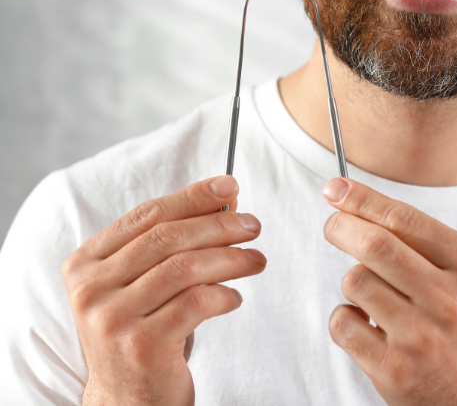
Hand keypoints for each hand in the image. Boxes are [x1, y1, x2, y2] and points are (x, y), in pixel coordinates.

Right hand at [61, 176, 265, 405]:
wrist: (128, 400)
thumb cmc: (142, 332)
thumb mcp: (145, 284)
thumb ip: (173, 244)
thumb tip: (225, 201)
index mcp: (85, 264)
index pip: (147, 215)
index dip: (192, 197)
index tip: (229, 186)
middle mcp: (91, 289)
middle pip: (168, 238)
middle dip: (219, 225)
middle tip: (252, 225)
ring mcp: (113, 318)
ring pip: (185, 267)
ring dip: (230, 258)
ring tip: (255, 259)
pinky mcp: (141, 345)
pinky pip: (197, 302)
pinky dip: (224, 294)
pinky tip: (234, 297)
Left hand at [322, 178, 456, 405]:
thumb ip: (426, 244)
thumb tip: (360, 208)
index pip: (405, 219)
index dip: (363, 200)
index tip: (336, 190)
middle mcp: (450, 300)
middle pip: (374, 244)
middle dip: (341, 227)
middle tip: (334, 226)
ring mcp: (421, 336)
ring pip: (355, 281)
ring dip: (353, 282)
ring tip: (372, 295)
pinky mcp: (394, 369)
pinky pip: (343, 323)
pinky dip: (346, 319)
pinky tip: (367, 325)